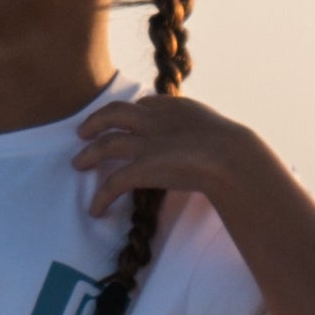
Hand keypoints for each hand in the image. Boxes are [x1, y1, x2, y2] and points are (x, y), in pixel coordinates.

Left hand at [69, 84, 298, 227]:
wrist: (232, 157)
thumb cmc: (237, 151)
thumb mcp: (224, 133)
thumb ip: (211, 136)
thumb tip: (228, 150)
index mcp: (175, 109)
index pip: (146, 104)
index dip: (132, 111)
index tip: (124, 120)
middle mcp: (155, 121)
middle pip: (115, 113)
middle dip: (96, 121)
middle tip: (82, 132)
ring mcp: (147, 143)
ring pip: (106, 145)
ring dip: (89, 154)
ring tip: (78, 164)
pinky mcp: (142, 167)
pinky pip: (112, 183)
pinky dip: (101, 197)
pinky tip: (95, 210)